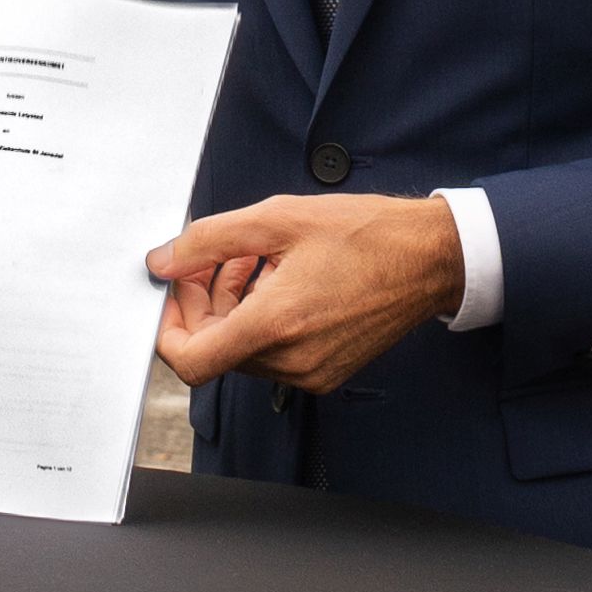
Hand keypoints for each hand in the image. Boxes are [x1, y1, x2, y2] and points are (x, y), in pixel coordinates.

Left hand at [149, 193, 464, 398]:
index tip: (172, 293)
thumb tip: (162, 261)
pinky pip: (273, 353)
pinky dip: (262, 318)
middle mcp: (292, 361)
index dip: (167, 328)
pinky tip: (281, 278)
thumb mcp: (276, 219)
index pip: (191, 362)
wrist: (430, 259)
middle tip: (218, 256)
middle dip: (204, 300)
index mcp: (277, 325)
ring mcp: (311, 372)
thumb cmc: (366, 234)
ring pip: (242, 349)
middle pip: (215, 348)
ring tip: (257, 259)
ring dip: (234, 305)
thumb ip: (207, 240)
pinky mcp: (325, 372)